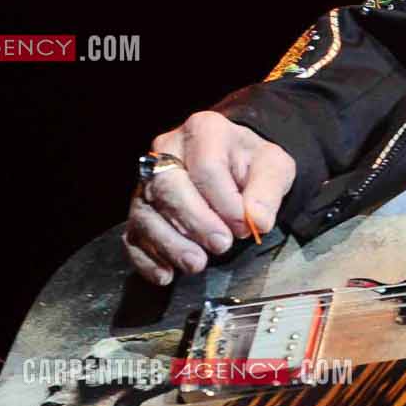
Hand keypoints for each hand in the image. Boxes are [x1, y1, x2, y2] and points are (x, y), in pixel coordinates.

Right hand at [123, 111, 295, 285]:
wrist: (234, 165)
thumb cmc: (251, 164)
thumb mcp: (273, 167)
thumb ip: (268, 190)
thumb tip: (258, 220)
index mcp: (203, 131)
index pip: (206, 168)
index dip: (226, 202)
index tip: (245, 226)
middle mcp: (166, 151)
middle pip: (168, 187)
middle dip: (194, 221)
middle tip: (221, 245)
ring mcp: (147, 182)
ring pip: (146, 213)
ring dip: (169, 243)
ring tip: (196, 263)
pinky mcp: (140, 210)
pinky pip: (132, 236)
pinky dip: (146, 258)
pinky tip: (166, 274)